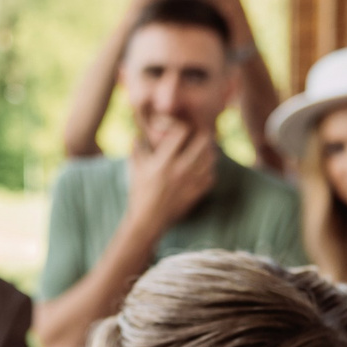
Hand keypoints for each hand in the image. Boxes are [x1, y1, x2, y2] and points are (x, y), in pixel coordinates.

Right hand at [123, 124, 217, 239]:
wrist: (147, 221)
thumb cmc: (138, 195)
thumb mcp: (135, 170)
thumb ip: (137, 150)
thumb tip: (136, 134)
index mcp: (163, 162)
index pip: (181, 132)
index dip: (183, 124)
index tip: (181, 126)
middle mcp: (179, 170)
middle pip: (203, 141)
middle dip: (202, 134)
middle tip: (199, 133)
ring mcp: (190, 183)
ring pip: (211, 158)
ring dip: (208, 150)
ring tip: (202, 149)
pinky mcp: (196, 194)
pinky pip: (211, 176)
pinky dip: (209, 169)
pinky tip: (202, 168)